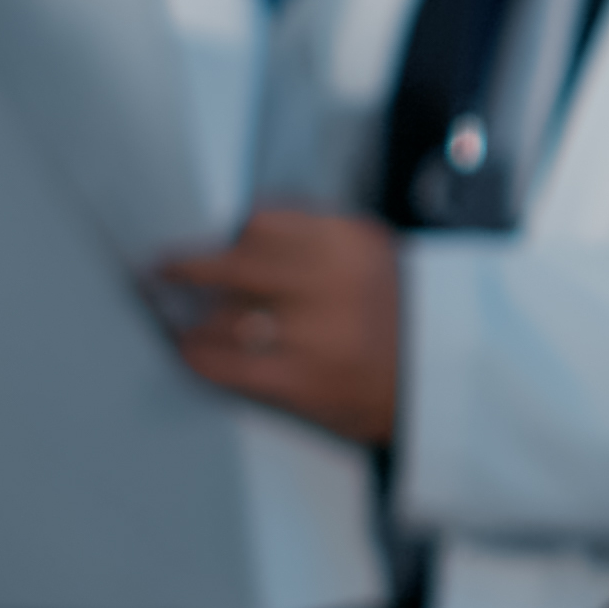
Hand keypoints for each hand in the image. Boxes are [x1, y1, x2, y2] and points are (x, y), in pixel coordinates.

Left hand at [156, 205, 399, 443]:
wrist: (445, 383)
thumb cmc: (405, 318)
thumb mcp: (375, 254)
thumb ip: (317, 238)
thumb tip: (246, 233)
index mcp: (350, 243)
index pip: (263, 224)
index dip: (230, 236)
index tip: (211, 242)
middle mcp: (331, 282)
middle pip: (233, 265)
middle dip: (189, 268)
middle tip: (164, 271)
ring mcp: (316, 335)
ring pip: (225, 315)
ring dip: (196, 317)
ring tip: (183, 318)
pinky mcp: (305, 382)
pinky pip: (230, 365)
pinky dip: (201, 356)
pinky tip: (192, 351)